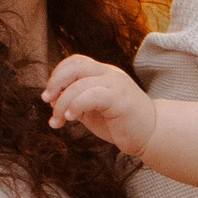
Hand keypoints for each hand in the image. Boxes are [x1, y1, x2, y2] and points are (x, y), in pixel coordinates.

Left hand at [42, 53, 156, 155]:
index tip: (48, 96)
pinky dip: (76, 105)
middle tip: (46, 101)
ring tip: (58, 120)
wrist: (150, 135)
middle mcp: (109, 74)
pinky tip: (71, 118)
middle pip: (75, 66)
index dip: (57, 75)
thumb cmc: (121, 123)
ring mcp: (116, 84)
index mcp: (102, 73)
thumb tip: (51, 98)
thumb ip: (74, 102)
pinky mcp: (120, 99)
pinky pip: (92, 95)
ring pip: (80, 83)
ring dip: (62, 102)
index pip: (75, 62)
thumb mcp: (91, 110)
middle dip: (55, 82)